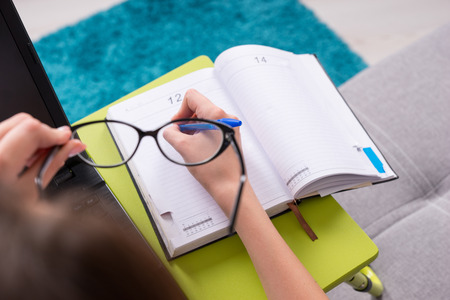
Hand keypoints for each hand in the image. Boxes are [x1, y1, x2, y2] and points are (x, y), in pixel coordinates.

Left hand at [0, 113, 85, 201]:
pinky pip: (1, 135)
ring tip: (31, 159)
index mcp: (0, 164)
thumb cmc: (6, 218)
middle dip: (42, 133)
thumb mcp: (31, 194)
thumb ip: (53, 163)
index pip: (32, 129)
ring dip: (27, 136)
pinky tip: (17, 160)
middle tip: (53, 150)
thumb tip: (71, 146)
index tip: (66, 140)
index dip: (54, 133)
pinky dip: (13, 142)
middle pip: (21, 121)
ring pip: (9, 125)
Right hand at [164, 89, 242, 215]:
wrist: (230, 187)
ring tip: (190, 144)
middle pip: (199, 107)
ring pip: (205, 118)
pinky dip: (202, 133)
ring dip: (193, 128)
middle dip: (186, 120)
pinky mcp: (230, 135)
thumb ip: (172, 133)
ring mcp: (230, 126)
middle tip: (181, 136)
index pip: (192, 97)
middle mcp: (226, 117)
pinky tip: (199, 147)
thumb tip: (171, 130)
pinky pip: (213, 127)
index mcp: (217, 115)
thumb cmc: (213, 169)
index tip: (178, 125)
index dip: (180, 110)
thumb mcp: (184, 147)